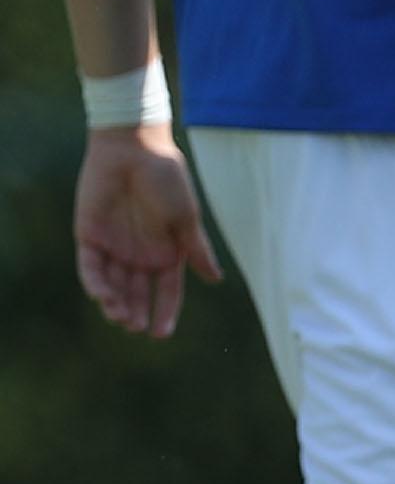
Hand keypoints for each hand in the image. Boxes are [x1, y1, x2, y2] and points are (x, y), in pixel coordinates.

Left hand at [75, 125, 221, 338]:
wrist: (134, 149)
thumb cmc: (167, 179)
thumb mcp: (186, 217)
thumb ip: (196, 249)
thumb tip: (216, 279)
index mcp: (166, 250)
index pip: (166, 289)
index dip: (165, 311)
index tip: (162, 333)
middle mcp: (139, 254)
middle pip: (137, 294)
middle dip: (136, 313)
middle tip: (137, 328)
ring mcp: (113, 248)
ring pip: (112, 287)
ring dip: (116, 304)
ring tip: (121, 317)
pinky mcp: (89, 238)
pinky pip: (90, 269)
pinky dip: (96, 284)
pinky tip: (104, 296)